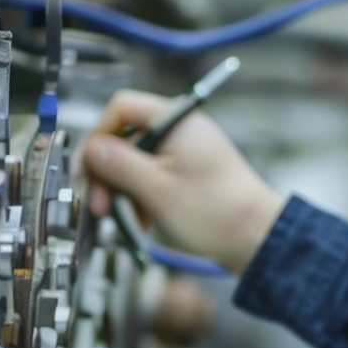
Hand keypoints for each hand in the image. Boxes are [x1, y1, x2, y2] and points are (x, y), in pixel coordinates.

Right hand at [81, 89, 284, 275]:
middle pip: (127, 138)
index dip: (99, 135)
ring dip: (124, 189)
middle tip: (98, 202)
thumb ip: (119, 164)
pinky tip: (141, 220)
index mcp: (176, 120)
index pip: (121, 108)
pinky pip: (156, 178)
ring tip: (119, 217)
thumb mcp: (156, 188)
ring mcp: (188, 153)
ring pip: (138, 162)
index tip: (89, 166)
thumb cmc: (217, 212)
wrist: (258, 239)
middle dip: (109, 172)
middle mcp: (183, 130)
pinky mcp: (192, 175)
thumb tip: (92, 148)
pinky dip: (143, 196)